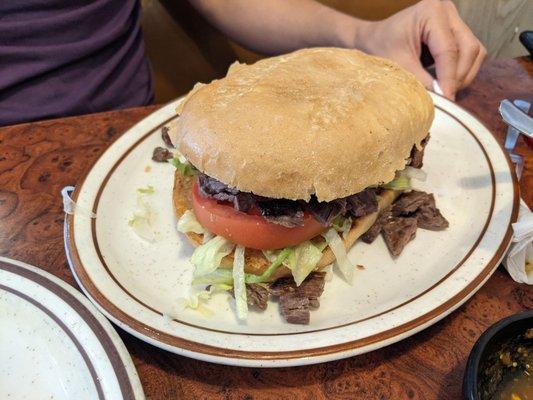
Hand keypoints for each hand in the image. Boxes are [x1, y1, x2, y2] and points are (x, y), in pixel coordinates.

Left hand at [352, 0, 485, 99]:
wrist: (373, 38)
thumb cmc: (380, 47)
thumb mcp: (399, 65)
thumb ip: (422, 81)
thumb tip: (442, 100)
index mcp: (430, 11)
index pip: (448, 49)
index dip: (449, 77)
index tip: (447, 99)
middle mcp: (447, 11)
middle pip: (469, 48)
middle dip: (459, 76)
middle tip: (446, 97)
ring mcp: (454, 20)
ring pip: (474, 52)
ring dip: (463, 75)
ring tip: (444, 91)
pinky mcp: (456, 31)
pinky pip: (470, 54)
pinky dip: (461, 71)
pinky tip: (445, 82)